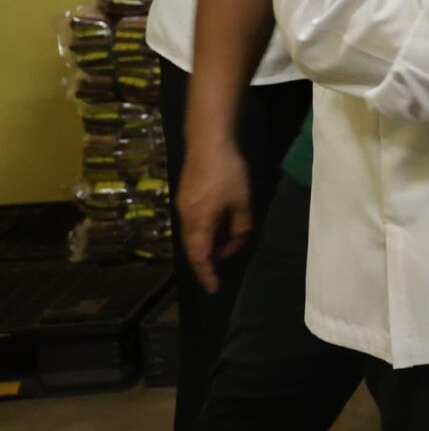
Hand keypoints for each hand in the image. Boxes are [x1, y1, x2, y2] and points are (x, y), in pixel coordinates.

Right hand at [177, 136, 255, 293]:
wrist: (207, 142)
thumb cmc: (227, 172)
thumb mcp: (242, 201)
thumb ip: (241, 225)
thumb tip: (237, 240)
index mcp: (199, 222)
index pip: (200, 257)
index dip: (207, 274)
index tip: (214, 288)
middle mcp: (186, 217)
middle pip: (195, 248)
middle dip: (209, 260)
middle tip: (223, 267)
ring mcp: (184, 207)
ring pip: (195, 235)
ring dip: (210, 244)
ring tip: (229, 245)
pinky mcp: (186, 197)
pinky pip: (195, 223)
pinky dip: (208, 231)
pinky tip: (222, 227)